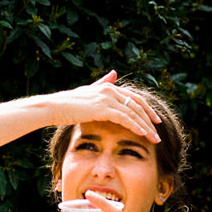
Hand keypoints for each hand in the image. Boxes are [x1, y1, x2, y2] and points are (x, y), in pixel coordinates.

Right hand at [46, 70, 161, 143]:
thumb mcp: (87, 91)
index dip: (146, 109)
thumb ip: (102, 83)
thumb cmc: (67, 103)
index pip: (134, 97)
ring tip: (154, 138)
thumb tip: (114, 72)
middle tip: (158, 132)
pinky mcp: (103, 108)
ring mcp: (107, 98)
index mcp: (108, 87)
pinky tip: (142, 134)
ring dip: (146, 126)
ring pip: (134, 113)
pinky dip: (135, 126)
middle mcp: (110, 90)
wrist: (53, 107)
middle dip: (150, 119)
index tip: (154, 120)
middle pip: (138, 105)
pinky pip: (125, 118)